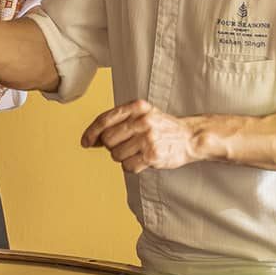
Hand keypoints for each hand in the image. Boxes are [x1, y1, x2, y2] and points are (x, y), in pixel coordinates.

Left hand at [81, 99, 198, 172]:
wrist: (190, 136)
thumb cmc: (162, 127)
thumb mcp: (141, 115)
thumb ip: (118, 123)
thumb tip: (91, 139)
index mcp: (137, 107)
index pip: (104, 120)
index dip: (91, 132)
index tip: (85, 142)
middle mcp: (142, 121)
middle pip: (108, 140)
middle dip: (112, 146)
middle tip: (125, 145)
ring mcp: (148, 138)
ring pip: (116, 155)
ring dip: (123, 157)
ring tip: (138, 151)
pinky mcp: (152, 155)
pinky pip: (128, 167)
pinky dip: (132, 166)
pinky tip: (143, 160)